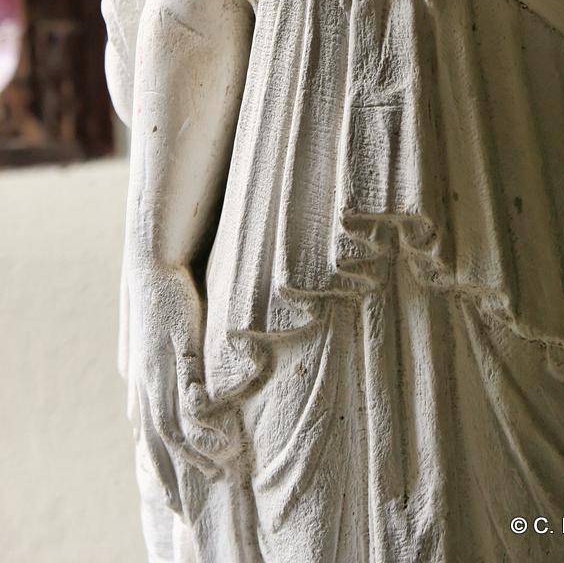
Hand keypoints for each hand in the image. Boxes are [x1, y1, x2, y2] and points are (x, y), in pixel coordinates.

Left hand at [128, 260, 235, 513]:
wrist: (153, 269)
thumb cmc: (155, 306)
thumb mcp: (143, 351)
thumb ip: (141, 382)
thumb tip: (134, 412)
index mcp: (141, 387)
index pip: (147, 442)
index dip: (160, 472)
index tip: (175, 499)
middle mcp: (147, 386)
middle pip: (158, 444)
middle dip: (177, 476)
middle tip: (194, 503)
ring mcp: (162, 372)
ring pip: (174, 429)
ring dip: (197, 454)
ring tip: (220, 471)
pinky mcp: (180, 355)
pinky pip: (191, 399)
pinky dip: (203, 423)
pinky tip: (220, 436)